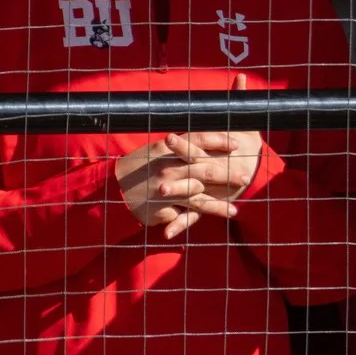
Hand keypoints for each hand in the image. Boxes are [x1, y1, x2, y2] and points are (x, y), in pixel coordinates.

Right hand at [116, 131, 265, 238]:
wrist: (109, 190)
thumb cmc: (135, 168)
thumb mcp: (153, 152)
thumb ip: (176, 148)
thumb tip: (197, 142)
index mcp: (166, 149)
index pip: (198, 140)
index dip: (219, 141)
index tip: (237, 144)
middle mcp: (168, 167)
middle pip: (205, 168)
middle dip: (227, 173)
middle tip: (246, 176)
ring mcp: (166, 188)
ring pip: (201, 194)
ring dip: (221, 200)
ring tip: (238, 203)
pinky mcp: (163, 207)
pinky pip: (190, 212)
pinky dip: (209, 212)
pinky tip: (225, 214)